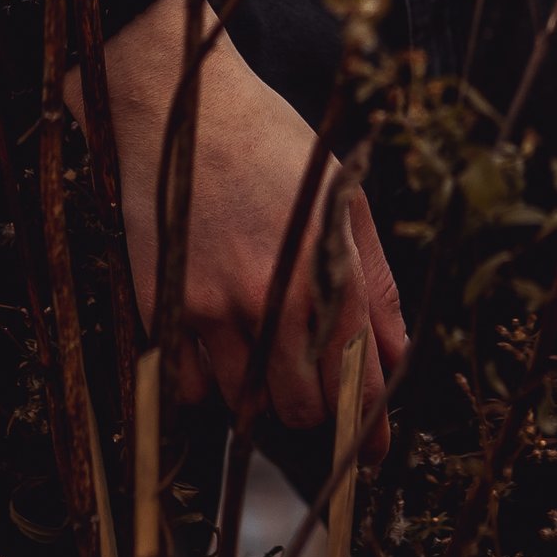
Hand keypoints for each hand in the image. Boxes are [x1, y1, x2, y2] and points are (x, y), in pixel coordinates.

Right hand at [81, 0, 405, 436]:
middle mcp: (269, 298)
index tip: (371, 454)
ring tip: (262, 356)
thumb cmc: (268, 138)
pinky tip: (215, 349)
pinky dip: (203, 385)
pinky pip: (187, 388)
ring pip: (244, 403)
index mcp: (322, 269)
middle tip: (310, 384)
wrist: (178, 102)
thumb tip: (395, 353)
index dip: (368, 427)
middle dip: (312, 406)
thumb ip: (374, 280)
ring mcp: (210, 307)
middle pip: (299, 407)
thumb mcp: (341, 193)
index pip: (358, 376)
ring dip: (259, 395)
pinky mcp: (161, 306)